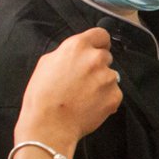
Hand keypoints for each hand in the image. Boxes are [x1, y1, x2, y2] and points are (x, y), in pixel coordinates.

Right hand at [15, 27, 121, 154]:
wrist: (49, 124)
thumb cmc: (42, 96)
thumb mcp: (47, 63)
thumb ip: (68, 53)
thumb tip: (78, 54)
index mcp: (77, 47)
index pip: (101, 34)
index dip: (98, 42)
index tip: (97, 48)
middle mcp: (96, 59)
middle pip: (105, 56)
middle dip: (97, 66)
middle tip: (82, 79)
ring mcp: (108, 78)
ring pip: (110, 76)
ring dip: (101, 83)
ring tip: (83, 95)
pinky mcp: (115, 96)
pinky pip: (114, 93)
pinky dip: (105, 99)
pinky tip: (89, 105)